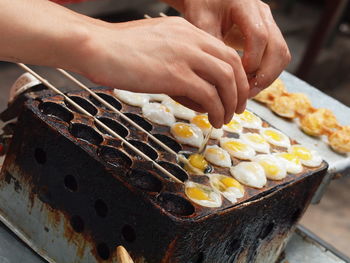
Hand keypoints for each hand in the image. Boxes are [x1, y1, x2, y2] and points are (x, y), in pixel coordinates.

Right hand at [79, 17, 249, 126]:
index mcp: (187, 31)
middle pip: (232, 65)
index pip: (224, 51)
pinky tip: (213, 120)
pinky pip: (208, 95)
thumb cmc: (119, 47)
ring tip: (225, 118)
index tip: (234, 91)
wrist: (97, 47)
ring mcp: (185, 56)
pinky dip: (216, 110)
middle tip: (237, 107)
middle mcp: (191, 40)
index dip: (236, 74)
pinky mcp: (175, 75)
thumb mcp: (156, 43)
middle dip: (240, 90)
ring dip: (230, 103)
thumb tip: (188, 81)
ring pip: (226, 80)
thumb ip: (176, 56)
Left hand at [170, 0, 290, 95]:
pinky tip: (249, 82)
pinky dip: (266, 72)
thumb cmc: (202, 6)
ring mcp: (269, 22)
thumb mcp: (200, 23)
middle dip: (265, 75)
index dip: (252, 60)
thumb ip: (212, 46)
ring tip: (247, 91)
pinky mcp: (268, 33)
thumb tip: (221, 77)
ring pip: (282, 54)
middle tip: (246, 93)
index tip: (238, 77)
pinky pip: (276, 56)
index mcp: (245, 6)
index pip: (259, 36)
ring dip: (268, 76)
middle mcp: (262, 13)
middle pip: (278, 48)